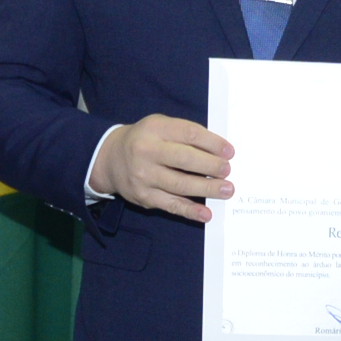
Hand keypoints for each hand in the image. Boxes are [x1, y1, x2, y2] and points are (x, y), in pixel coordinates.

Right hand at [92, 115, 233, 222]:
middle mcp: (146, 152)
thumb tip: (219, 151)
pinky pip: (171, 205)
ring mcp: (144, 176)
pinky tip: (206, 214)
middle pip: (184, 159)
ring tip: (226, 190)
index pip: (189, 134)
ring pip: (180, 185)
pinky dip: (190, 211)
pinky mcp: (144, 197)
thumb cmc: (145, 140)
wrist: (110, 159)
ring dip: (207, 189)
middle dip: (210, 166)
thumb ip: (185, 134)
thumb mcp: (160, 126)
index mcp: (154, 129)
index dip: (212, 143)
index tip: (230, 152)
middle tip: (228, 170)